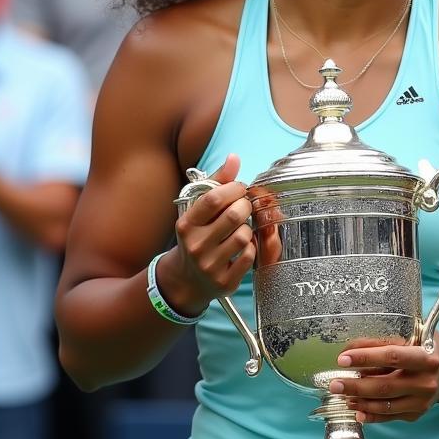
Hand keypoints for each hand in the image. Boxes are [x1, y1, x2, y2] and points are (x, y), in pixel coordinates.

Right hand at [169, 153, 254, 312]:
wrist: (186, 280)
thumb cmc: (197, 237)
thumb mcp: (198, 211)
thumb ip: (217, 183)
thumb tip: (234, 157)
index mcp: (186, 224)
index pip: (213, 198)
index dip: (233, 189)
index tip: (239, 189)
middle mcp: (195, 245)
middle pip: (234, 216)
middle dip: (246, 206)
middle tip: (245, 207)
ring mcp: (209, 265)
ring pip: (244, 236)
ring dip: (248, 228)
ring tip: (242, 227)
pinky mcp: (224, 281)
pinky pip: (249, 256)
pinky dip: (251, 247)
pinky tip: (242, 246)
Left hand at [328, 332, 438, 423]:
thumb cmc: (428, 346)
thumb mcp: (413, 335)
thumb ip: (386, 341)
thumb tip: (351, 348)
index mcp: (426, 357)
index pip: (392, 356)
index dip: (366, 357)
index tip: (344, 358)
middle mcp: (426, 382)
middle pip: (385, 386)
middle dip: (355, 386)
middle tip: (335, 384)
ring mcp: (422, 401)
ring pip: (385, 405)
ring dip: (360, 401)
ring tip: (342, 396)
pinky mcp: (417, 413)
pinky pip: (390, 416)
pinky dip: (371, 415)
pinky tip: (357, 410)